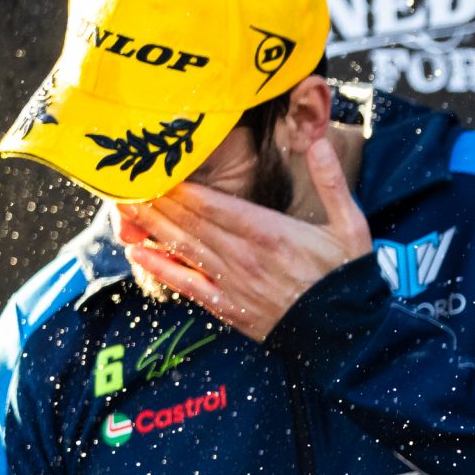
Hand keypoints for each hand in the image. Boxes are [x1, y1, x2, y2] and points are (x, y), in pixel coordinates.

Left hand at [117, 139, 372, 340]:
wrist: (348, 332)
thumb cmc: (348, 277)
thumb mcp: (351, 225)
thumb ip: (331, 182)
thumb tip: (317, 142)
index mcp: (269, 233)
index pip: (211, 203)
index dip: (179, 185)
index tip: (156, 167)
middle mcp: (243, 257)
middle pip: (188, 222)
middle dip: (155, 199)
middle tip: (124, 179)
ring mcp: (233, 283)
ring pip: (182, 247)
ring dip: (150, 226)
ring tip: (123, 205)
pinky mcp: (229, 306)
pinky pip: (187, 285)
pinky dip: (160, 269)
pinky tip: (137, 254)